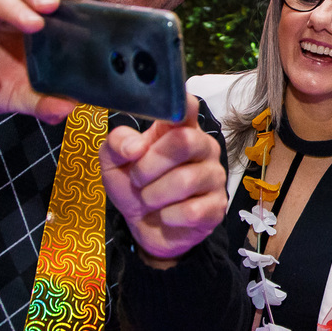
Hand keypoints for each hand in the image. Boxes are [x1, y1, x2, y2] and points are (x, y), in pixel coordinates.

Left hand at [100, 94, 226, 263]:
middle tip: (138, 179)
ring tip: (149, 199)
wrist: (145, 225)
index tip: (163, 114)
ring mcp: (214, 176)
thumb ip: (118, 144)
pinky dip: (169, 216)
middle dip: (150, 165)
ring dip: (155, 195)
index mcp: (179, 129)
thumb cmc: (135, 186)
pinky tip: (167, 215)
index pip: (188, 106)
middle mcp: (203, 147)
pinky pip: (192, 210)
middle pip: (184, 141)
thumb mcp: (115, 162)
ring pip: (186, 180)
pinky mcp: (217, 206)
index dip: (178, 104)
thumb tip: (136, 147)